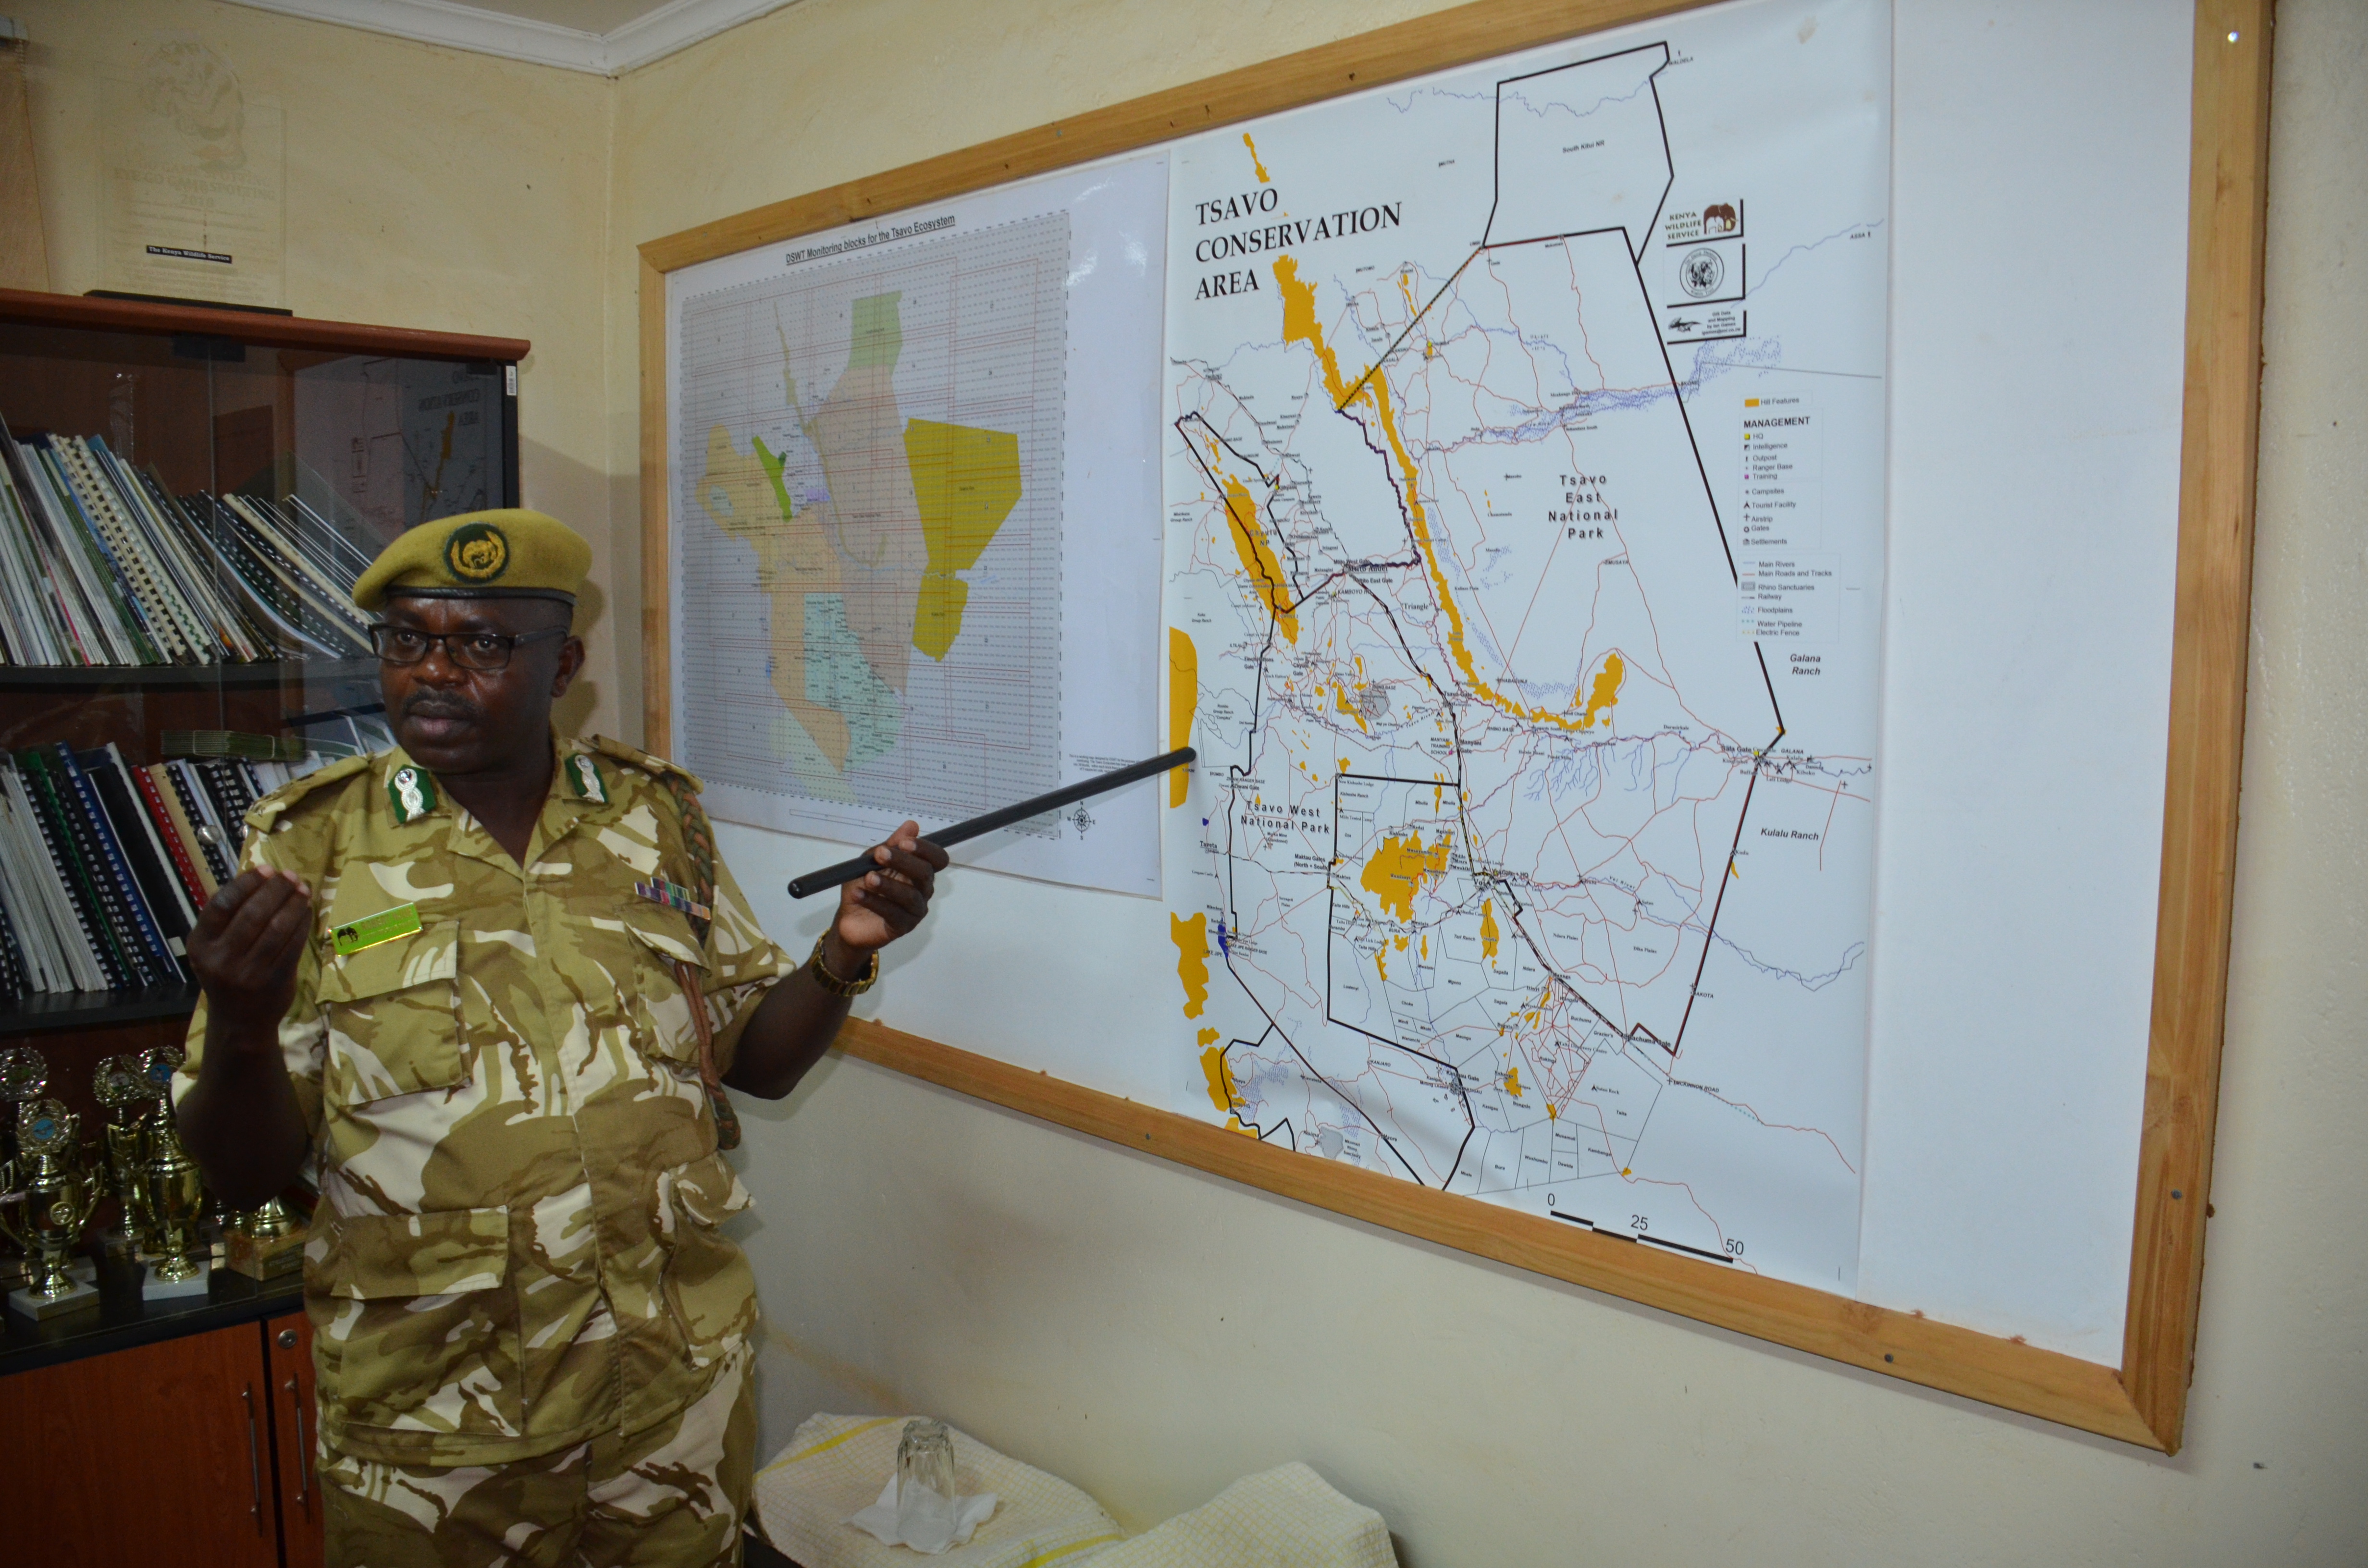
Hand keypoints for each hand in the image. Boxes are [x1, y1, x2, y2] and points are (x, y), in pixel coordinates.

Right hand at [187, 869, 312, 1038]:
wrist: (239, 1020)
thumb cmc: (227, 974)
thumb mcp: (213, 948)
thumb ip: (227, 918)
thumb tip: (258, 877)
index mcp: (201, 945)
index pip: (222, 905)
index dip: (246, 883)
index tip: (266, 869)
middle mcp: (220, 959)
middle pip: (252, 913)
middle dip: (275, 889)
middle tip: (290, 875)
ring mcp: (247, 972)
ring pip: (276, 927)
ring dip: (292, 903)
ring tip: (302, 889)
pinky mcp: (273, 981)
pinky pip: (292, 945)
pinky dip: (301, 923)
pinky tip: (306, 910)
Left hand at [829, 821, 946, 966]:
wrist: (849, 917)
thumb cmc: (864, 885)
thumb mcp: (872, 860)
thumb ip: (891, 845)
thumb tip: (912, 825)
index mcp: (919, 871)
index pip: (937, 858)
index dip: (926, 849)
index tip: (904, 842)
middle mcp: (923, 889)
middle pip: (925, 874)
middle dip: (903, 862)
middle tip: (880, 854)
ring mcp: (915, 910)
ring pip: (910, 896)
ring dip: (888, 885)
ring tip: (868, 878)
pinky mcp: (903, 926)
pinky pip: (894, 914)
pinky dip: (875, 902)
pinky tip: (859, 894)